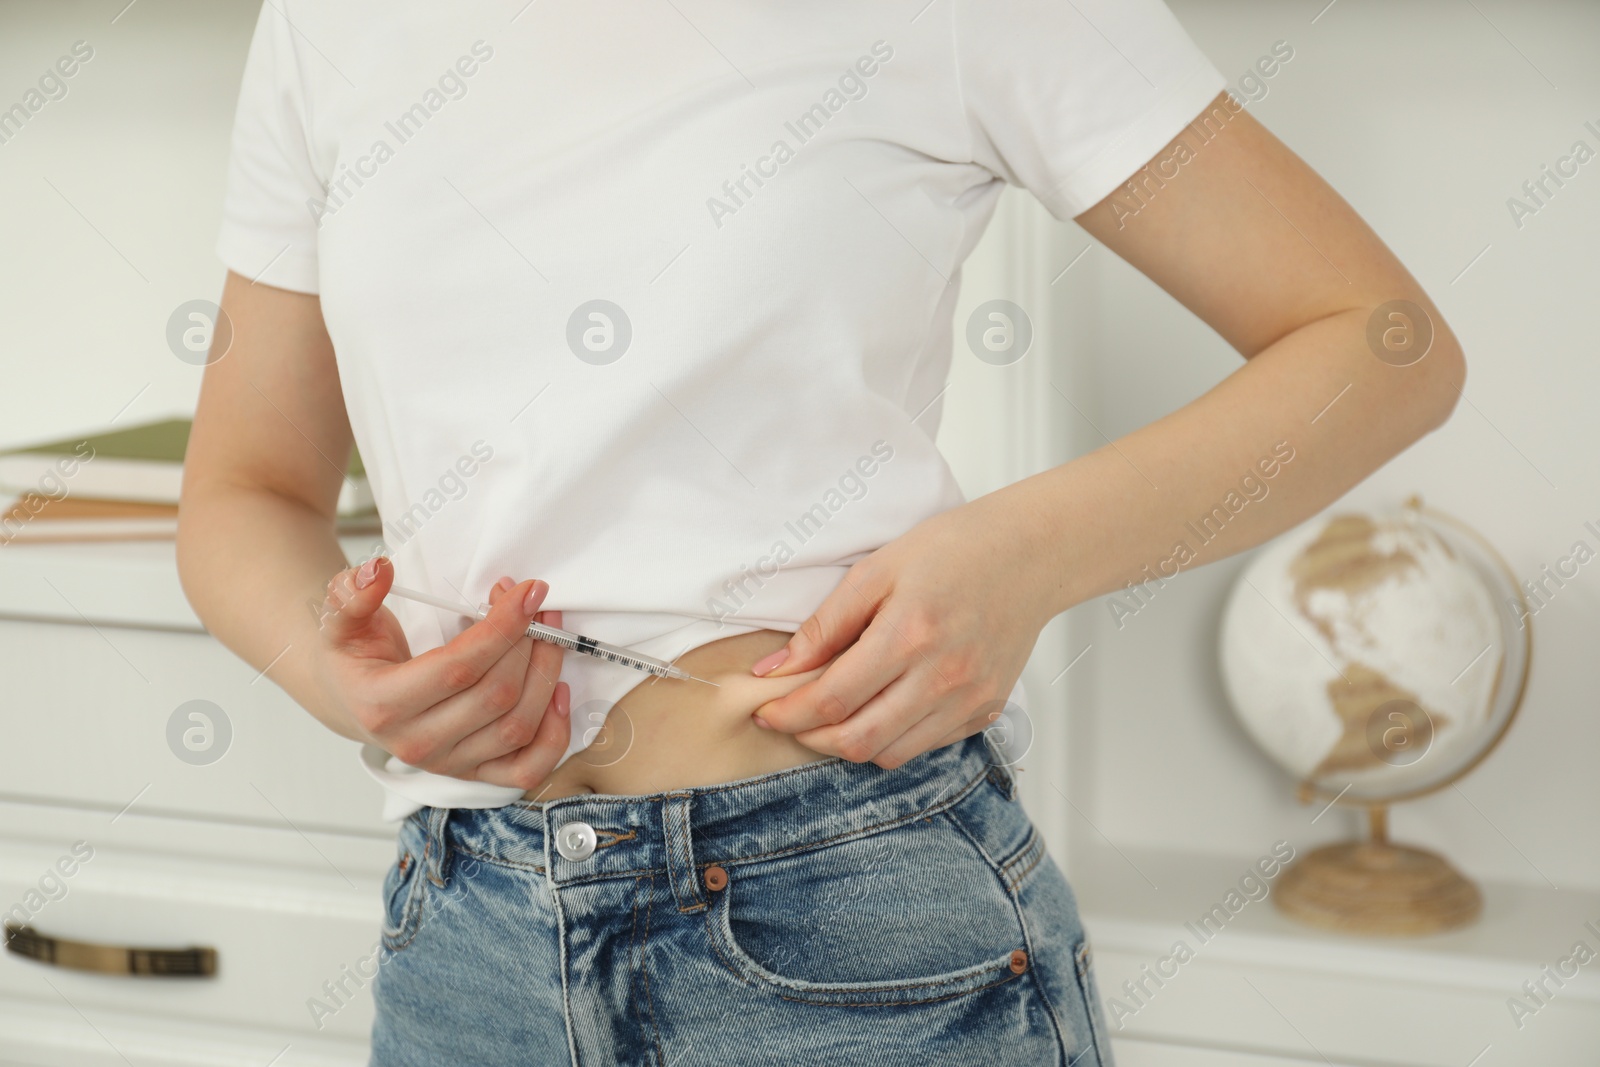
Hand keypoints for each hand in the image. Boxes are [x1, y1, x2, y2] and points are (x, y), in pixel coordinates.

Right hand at [312, 557, 570, 788]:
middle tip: (538, 606)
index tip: (528, 592)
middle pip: (496, 695)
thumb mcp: (341, 620)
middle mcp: (417, 744)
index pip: (458, 668)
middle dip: (529, 644)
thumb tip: (379, 570)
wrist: (352, 699)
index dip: (502, 628)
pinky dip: (554, 735)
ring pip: (517, 728)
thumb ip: (353, 594)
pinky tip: (560, 691)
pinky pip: (527, 769)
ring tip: (550, 634)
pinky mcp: (472, 774)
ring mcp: (448, 764)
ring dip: (547, 675)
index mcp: (383, 706)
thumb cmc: (354, 656)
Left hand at [749, 492, 1055, 768]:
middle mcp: (943, 677)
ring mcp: (969, 700)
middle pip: (858, 739)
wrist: (1029, 555)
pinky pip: (926, 746)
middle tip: (789, 719)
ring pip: (891, 754)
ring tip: (830, 717)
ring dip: (849, 744)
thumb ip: (825, 625)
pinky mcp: (986, 710)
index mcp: (909, 635)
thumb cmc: (954, 550)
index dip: (789, 714)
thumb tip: (775, 669)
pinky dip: (892, 739)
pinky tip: (879, 710)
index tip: (765, 711)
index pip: (833, 700)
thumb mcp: (877, 570)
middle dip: (811, 738)